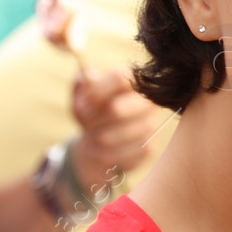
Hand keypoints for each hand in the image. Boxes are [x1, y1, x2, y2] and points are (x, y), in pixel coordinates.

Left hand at [68, 66, 164, 194]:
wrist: (99, 141)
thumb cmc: (92, 113)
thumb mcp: (82, 96)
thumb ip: (82, 84)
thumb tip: (88, 78)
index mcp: (133, 82)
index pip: (120, 79)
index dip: (97, 92)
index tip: (80, 105)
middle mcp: (148, 101)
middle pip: (118, 109)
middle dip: (95, 119)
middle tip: (86, 124)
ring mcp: (151, 124)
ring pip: (121, 133)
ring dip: (100, 137)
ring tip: (93, 137)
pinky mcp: (149, 147)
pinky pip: (125, 153)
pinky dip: (107, 153)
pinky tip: (102, 150)